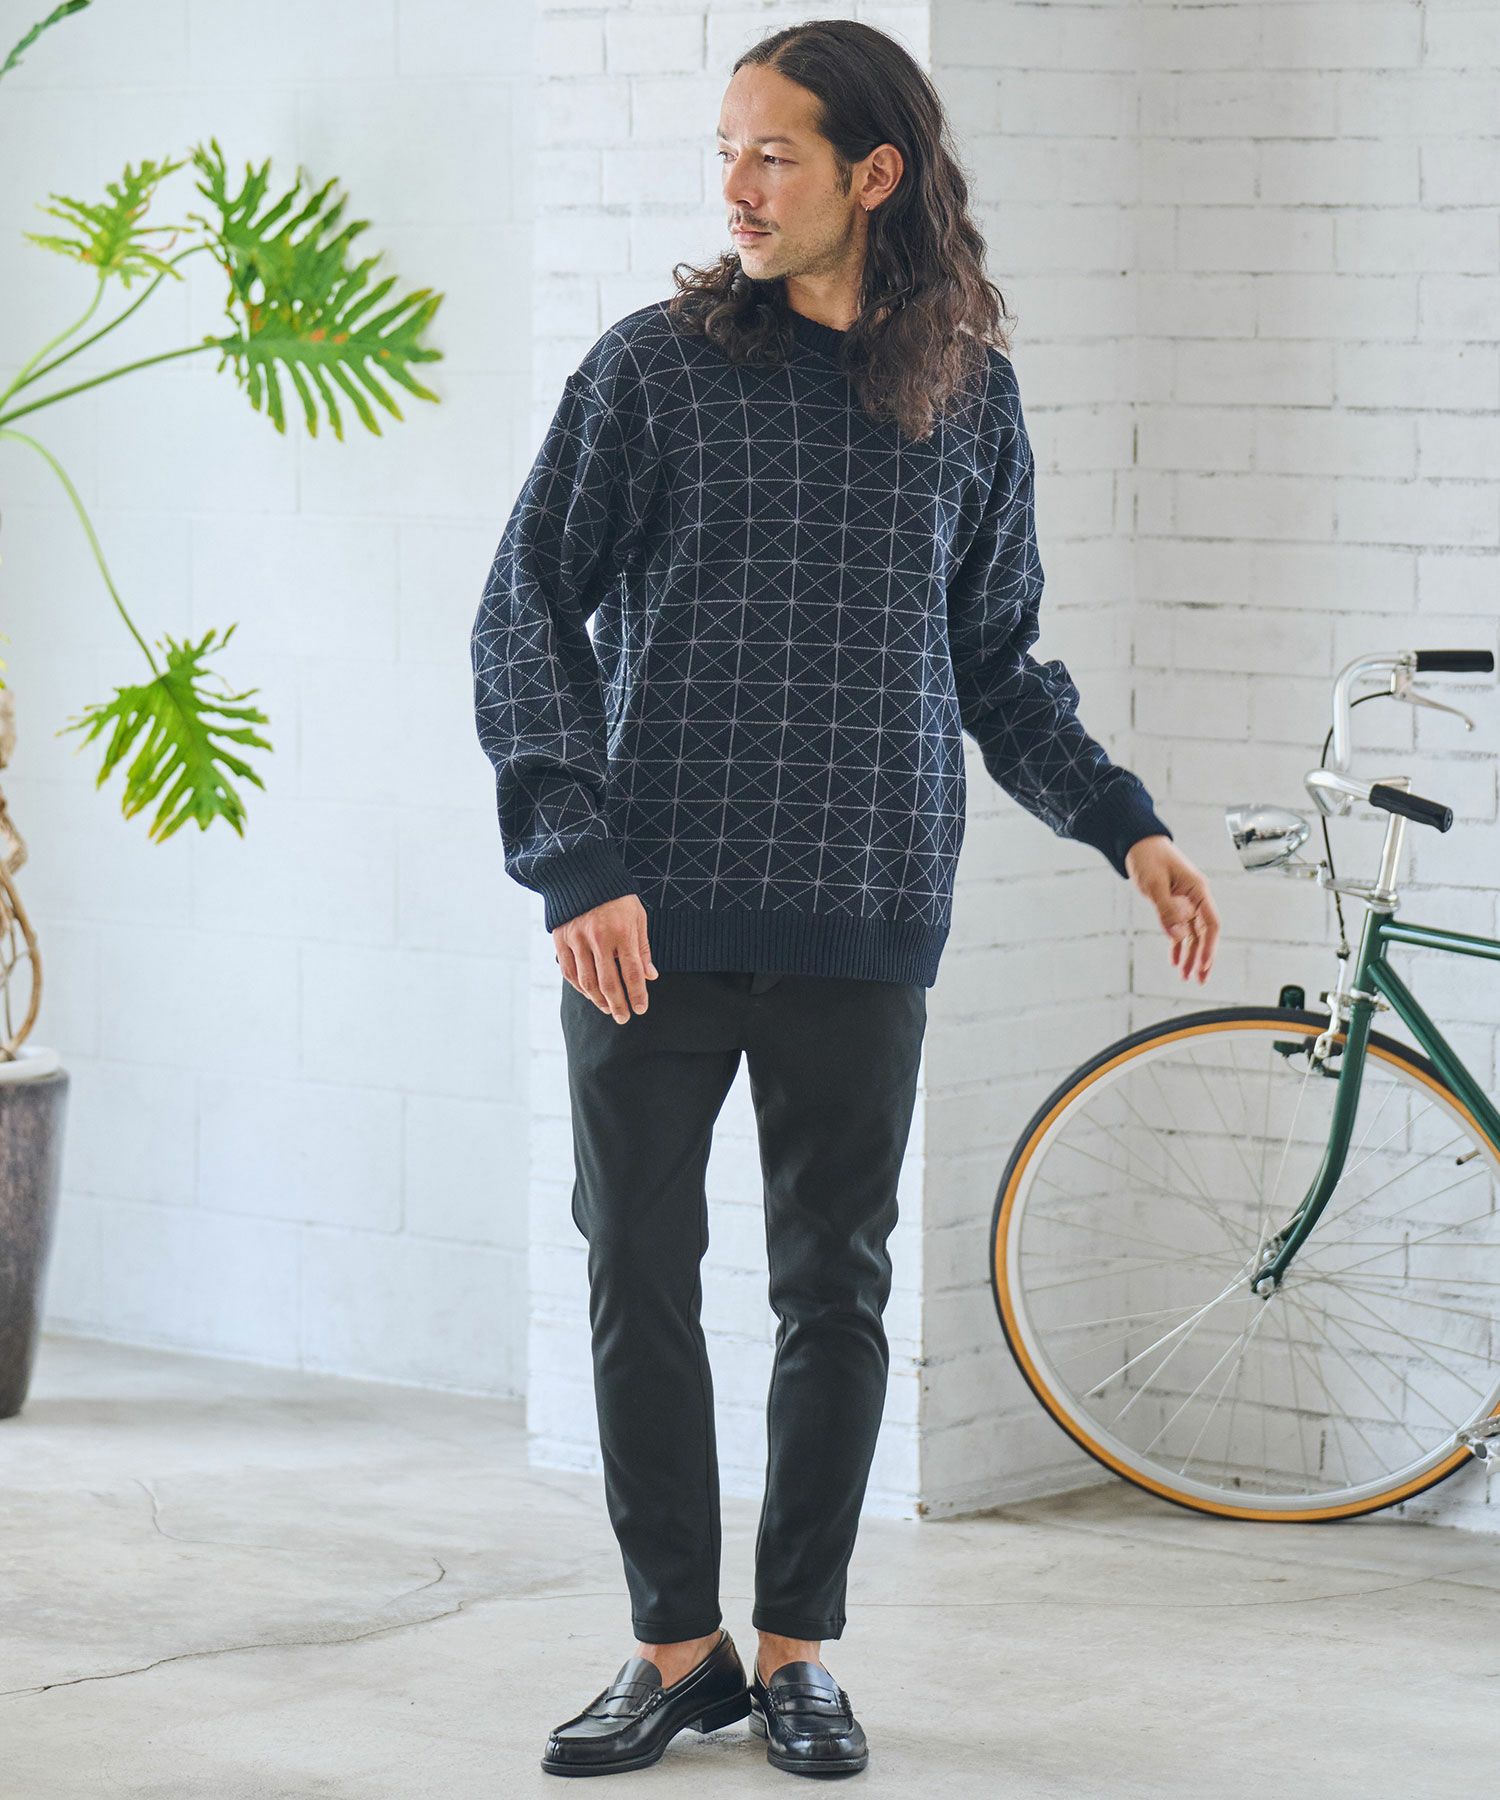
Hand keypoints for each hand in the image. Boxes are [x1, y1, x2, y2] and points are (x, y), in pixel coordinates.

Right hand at [554, 894, 657, 1021]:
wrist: (582, 872)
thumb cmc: (616, 896)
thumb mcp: (637, 916)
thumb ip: (642, 947)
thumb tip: (651, 976)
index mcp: (621, 931)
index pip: (632, 971)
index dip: (637, 993)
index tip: (641, 1008)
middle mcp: (598, 937)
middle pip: (608, 982)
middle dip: (618, 1004)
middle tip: (624, 1018)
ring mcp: (577, 939)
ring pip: (587, 981)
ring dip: (598, 999)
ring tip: (608, 1008)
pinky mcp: (560, 939)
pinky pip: (569, 971)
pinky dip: (579, 986)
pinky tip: (589, 994)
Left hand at [1124, 836, 1218, 984]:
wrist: (1137, 843)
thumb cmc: (1148, 858)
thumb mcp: (1155, 884)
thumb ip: (1166, 909)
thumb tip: (1178, 936)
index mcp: (1198, 890)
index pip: (1211, 924)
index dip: (1209, 947)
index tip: (1203, 965)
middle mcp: (1195, 898)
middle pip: (1204, 933)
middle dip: (1202, 958)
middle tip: (1199, 980)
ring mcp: (1185, 903)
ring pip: (1191, 935)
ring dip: (1188, 956)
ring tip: (1185, 977)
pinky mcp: (1173, 905)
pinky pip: (1178, 929)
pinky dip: (1176, 945)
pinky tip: (1174, 961)